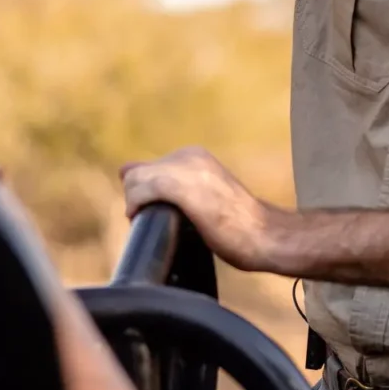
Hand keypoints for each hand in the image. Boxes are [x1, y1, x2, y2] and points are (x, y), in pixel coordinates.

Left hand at [118, 148, 283, 271]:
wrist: (265, 234)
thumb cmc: (238, 224)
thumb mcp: (203, 195)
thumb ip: (171, 183)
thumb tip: (123, 171)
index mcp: (194, 155)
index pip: (147, 168)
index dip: (146, 194)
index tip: (158, 212)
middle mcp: (188, 155)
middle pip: (137, 173)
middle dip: (138, 199)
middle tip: (155, 220)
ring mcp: (184, 168)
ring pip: (135, 180)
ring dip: (136, 204)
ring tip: (153, 222)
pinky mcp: (180, 186)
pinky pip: (141, 190)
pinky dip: (137, 206)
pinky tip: (145, 219)